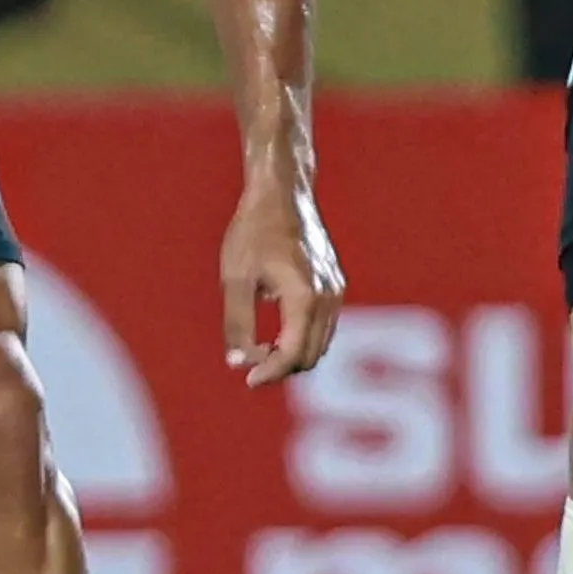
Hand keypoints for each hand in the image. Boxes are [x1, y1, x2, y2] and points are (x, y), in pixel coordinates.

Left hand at [222, 171, 343, 386]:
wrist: (282, 193)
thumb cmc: (254, 232)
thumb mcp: (235, 279)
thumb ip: (237, 324)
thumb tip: (238, 361)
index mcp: (304, 297)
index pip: (293, 353)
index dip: (270, 372)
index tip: (248, 379)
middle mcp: (328, 297)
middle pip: (312, 355)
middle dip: (282, 367)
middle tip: (250, 366)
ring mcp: (336, 291)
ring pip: (321, 343)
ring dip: (294, 355)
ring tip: (261, 350)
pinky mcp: (336, 284)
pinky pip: (324, 326)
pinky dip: (304, 338)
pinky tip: (277, 331)